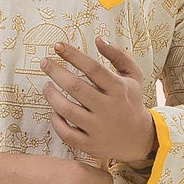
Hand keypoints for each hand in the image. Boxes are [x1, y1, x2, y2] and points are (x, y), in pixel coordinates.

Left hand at [39, 36, 155, 166]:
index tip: (58, 46)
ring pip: (66, 109)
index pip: (92, 68)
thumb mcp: (133, 76)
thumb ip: (118, 56)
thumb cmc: (131, 102)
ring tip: (47, 86)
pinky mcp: (90, 144)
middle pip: (75, 87)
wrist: (140, 139)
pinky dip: (56, 121)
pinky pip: (66, 133)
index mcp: (118, 89)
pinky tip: (54, 111)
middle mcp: (108, 108)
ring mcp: (98, 127)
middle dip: (55, 72)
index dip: (73, 55)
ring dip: (51, 95)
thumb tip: (98, 40)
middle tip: (44, 62)